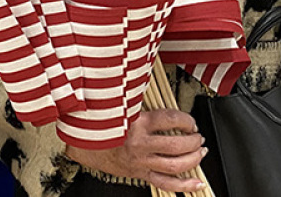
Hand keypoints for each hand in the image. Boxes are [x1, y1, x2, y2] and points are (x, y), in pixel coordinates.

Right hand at [65, 109, 206, 192]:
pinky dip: (184, 185)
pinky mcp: (138, 173)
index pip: (171, 119)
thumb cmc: (98, 124)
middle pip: (177, 145)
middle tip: (198, 137)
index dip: (186, 120)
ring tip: (199, 152)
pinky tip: (197, 182)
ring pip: (175, 165)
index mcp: (135, 122)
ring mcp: (140, 160)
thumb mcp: (117, 106)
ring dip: (193, 159)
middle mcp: (140, 143)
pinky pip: (165, 183)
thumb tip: (157, 95)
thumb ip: (138, 101)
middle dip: (193, 141)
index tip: (190, 120)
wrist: (81, 143)